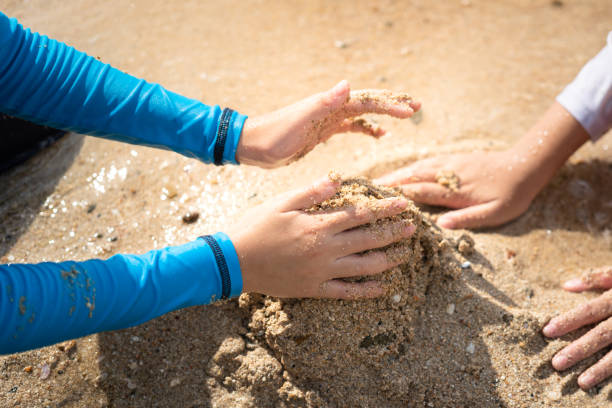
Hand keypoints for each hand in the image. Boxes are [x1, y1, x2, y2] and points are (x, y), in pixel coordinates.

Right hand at [227, 177, 414, 298]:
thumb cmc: (256, 227)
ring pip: (365, 267)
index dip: (384, 209)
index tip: (403, 203)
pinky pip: (347, 292)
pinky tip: (384, 289)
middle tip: (412, 228)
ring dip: (389, 260)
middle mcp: (326, 249)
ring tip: (405, 255)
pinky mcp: (315, 288)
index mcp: (319, 225)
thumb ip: (312, 192)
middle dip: (393, 233)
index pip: (361, 214)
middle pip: (369, 240)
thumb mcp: (281, 202)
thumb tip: (339, 180)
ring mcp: (322, 271)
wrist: (234, 261)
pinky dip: (367, 291)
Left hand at [236, 80, 419, 167]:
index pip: (365, 101)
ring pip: (362, 114)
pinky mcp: (323, 131)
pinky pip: (351, 128)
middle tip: (417, 106)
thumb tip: (347, 84)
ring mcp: (328, 120)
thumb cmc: (275, 133)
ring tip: (405, 118)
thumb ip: (323, 102)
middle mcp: (331, 108)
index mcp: (329, 104)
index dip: (389, 105)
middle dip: (393, 103)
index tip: (411, 110)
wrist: (254, 145)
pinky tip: (378, 135)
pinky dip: (366, 129)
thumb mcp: (299, 120)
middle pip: (368, 103)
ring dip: (383, 116)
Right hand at [375, 150, 538, 228]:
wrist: (525, 166)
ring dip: (396, 173)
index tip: (377, 198)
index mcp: (454, 190)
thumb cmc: (511, 195)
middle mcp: (447, 173)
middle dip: (389, 182)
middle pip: (411, 176)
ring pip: (416, 167)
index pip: (419, 190)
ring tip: (377, 181)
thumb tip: (441, 226)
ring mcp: (449, 164)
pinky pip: (425, 162)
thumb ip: (468, 219)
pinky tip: (401, 172)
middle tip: (366, 188)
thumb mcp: (495, 213)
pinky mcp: (452, 159)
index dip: (398, 194)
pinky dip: (409, 167)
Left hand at [543, 267, 611, 389]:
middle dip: (579, 350)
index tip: (547, 331)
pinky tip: (608, 386)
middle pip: (602, 334)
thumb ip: (597, 278)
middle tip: (557, 364)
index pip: (590, 310)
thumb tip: (566, 286)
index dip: (569, 320)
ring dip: (601, 369)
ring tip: (581, 381)